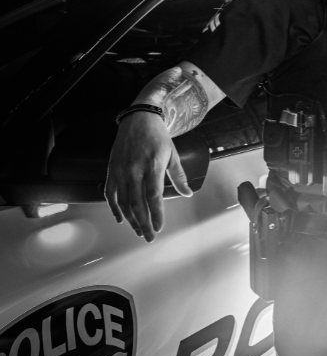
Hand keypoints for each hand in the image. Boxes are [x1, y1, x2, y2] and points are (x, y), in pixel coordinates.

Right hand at [105, 112, 191, 241]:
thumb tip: (188, 194)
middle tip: (149, 237)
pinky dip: (114, 208)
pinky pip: (110, 193)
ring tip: (138, 231)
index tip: (159, 227)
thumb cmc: (158, 137)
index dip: (156, 213)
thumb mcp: (172, 154)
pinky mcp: (112, 169)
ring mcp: (121, 170)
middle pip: (137, 203)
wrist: (138, 119)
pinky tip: (120, 219)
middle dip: (143, 223)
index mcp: (152, 166)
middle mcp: (134, 170)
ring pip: (123, 201)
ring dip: (130, 219)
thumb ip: (178, 176)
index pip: (153, 196)